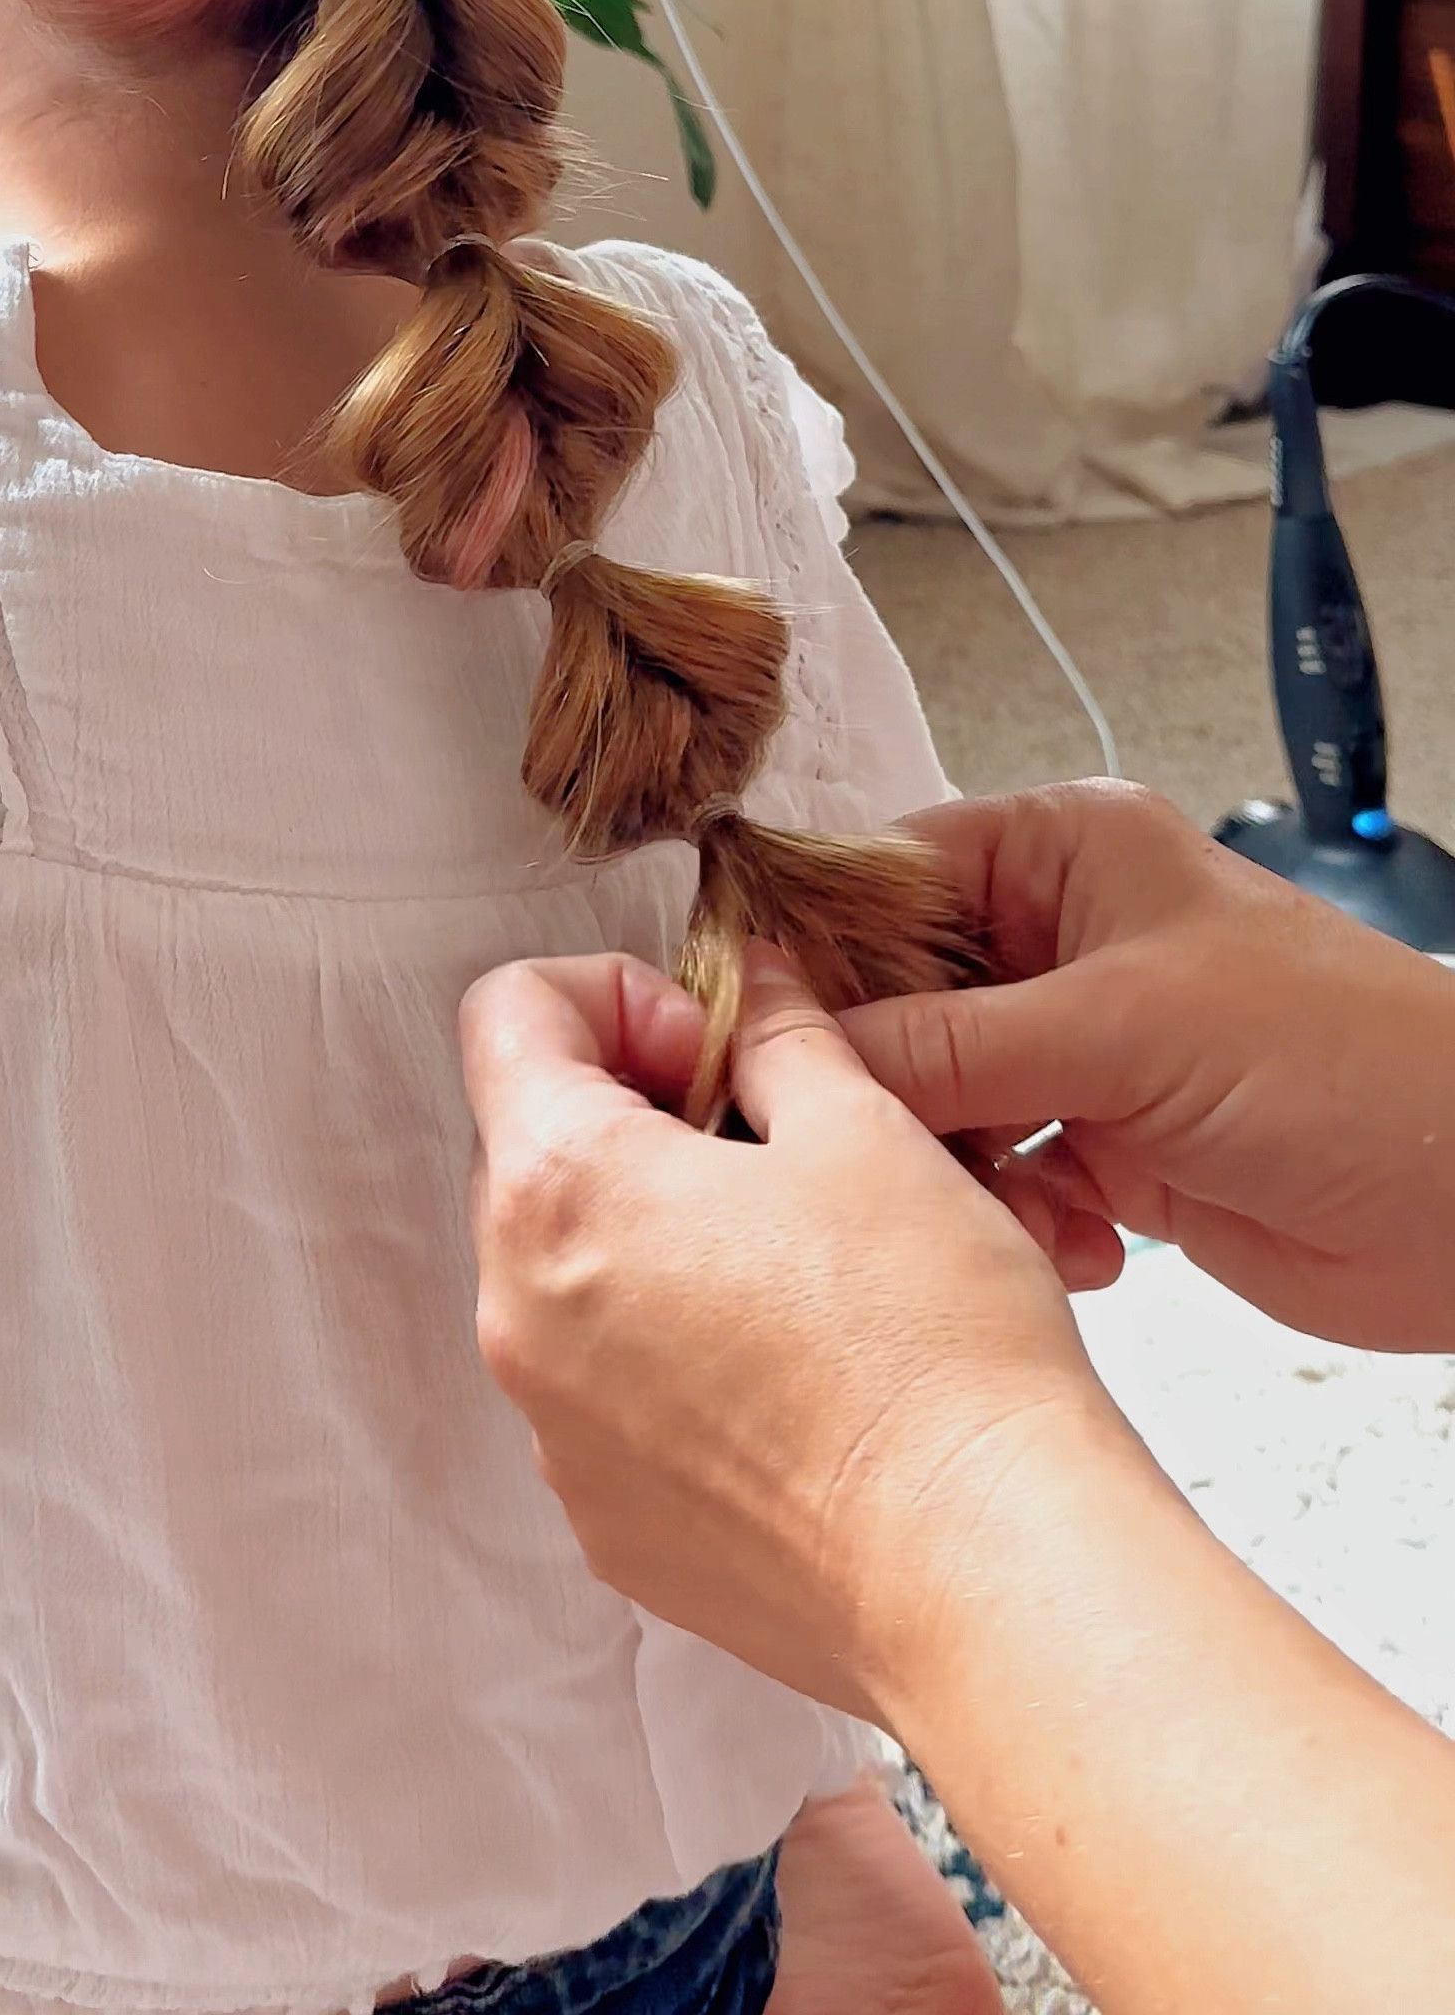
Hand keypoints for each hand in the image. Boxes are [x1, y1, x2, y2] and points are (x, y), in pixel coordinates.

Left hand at [461, 947, 1121, 1719]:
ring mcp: (558, 1440)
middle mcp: (522, 1319)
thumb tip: (752, 994)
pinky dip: (671, 1360)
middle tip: (762, 1140)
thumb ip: (780, 1036)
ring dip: (651, 1242)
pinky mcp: (611, 1527)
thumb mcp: (863, 1129)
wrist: (985, 1572)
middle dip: (632, 1116)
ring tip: (794, 1264)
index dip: (615, 997)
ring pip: (568, 1282)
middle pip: (528, 1151)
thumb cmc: (928, 1348)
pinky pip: (606, 1401)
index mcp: (560, 1191)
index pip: (506, 1016)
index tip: (712, 1045)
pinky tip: (792, 1375)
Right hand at [845, 783, 1454, 1347]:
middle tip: (873, 1152)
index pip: (880, 879)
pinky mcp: (1104, 1150)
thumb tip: (797, 1043)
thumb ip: (950, 1045)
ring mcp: (1078, 1049)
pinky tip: (1086, 1244)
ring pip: (935, 1104)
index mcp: (1060, 853)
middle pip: (893, 1003)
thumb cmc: (1346, 1060)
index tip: (752, 1035)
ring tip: (1014, 1208)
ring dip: (958, 1169)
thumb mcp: (1122, 1029)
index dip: (813, 954)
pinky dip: (1020, 1219)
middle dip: (886, 1087)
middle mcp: (1058, 942)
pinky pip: (997, 1179)